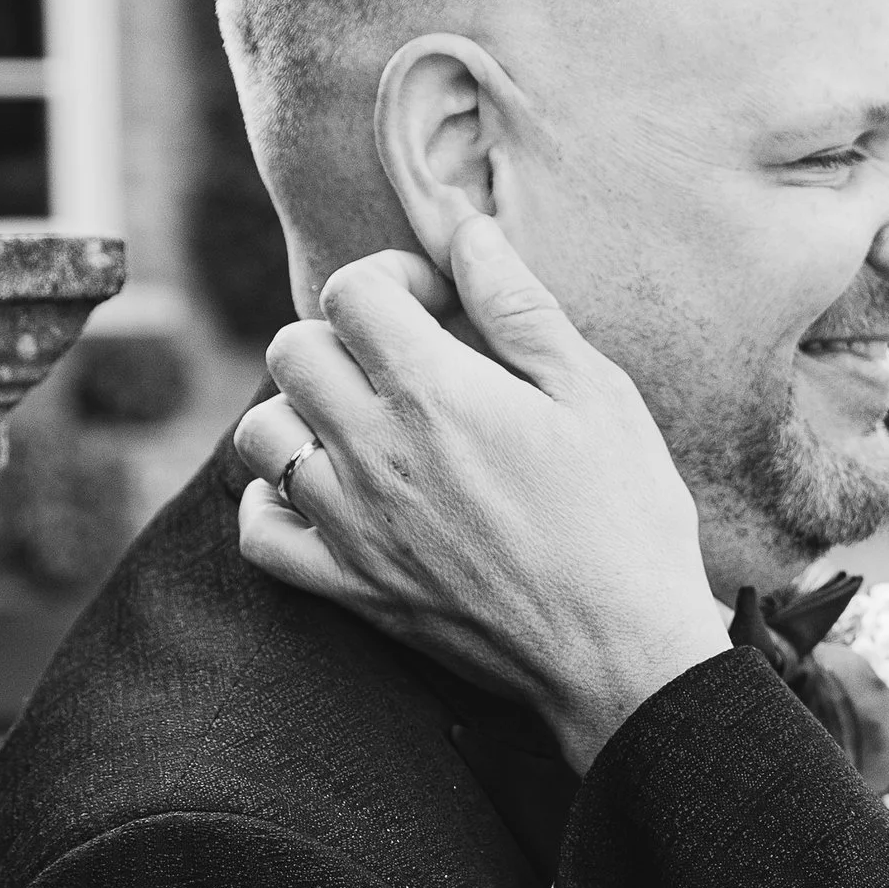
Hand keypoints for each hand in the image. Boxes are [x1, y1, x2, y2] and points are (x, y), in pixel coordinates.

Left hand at [235, 222, 731, 769]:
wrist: (623, 655)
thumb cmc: (627, 519)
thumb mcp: (597, 394)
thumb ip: (520, 308)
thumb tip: (467, 233)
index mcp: (437, 392)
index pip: (353, 291)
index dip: (392, 276)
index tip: (436, 303)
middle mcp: (376, 453)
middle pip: (293, 351)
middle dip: (344, 336)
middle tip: (403, 360)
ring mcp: (352, 526)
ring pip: (262, 434)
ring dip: (302, 412)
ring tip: (362, 423)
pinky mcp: (350, 589)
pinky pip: (261, 532)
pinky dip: (276, 501)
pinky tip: (325, 491)